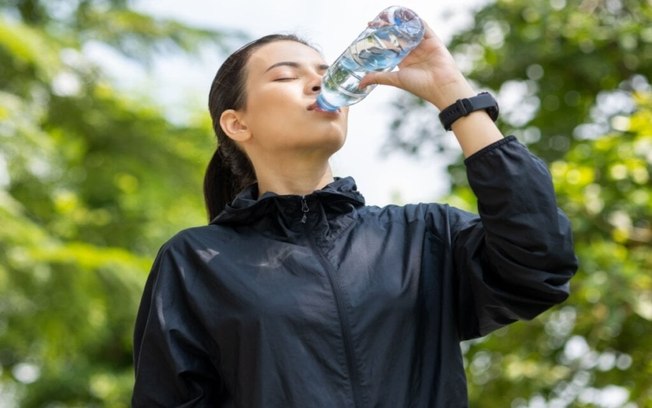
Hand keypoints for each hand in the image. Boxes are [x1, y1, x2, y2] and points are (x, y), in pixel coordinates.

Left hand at [358, 21, 474, 109]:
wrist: (441, 87)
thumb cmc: (420, 86)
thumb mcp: (395, 80)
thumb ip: (378, 77)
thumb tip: (360, 83)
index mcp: (405, 62)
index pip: (390, 46)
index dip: (381, 38)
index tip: (369, 30)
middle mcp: (414, 53)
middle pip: (399, 36)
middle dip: (389, 28)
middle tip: (377, 21)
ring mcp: (424, 46)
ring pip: (410, 30)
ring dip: (401, 22)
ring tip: (389, 15)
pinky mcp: (433, 41)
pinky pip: (424, 27)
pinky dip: (415, 20)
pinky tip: (406, 14)